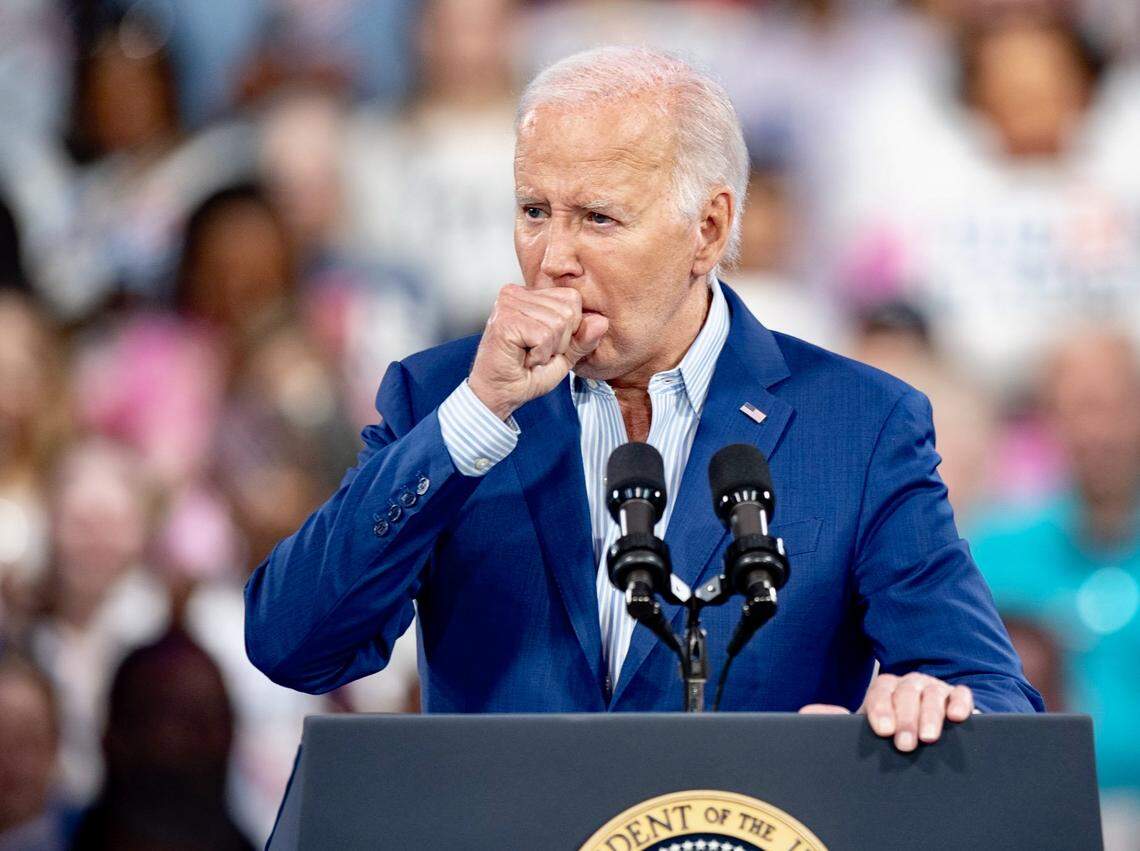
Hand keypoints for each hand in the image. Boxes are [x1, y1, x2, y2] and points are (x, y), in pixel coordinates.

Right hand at [468, 284, 608, 419]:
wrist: (500, 395)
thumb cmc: (526, 375)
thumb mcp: (564, 356)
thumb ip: (583, 339)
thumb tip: (602, 321)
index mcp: (530, 295)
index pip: (572, 298)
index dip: (569, 330)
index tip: (546, 345)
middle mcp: (516, 293)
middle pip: (568, 311)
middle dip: (559, 342)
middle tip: (535, 353)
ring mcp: (508, 304)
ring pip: (558, 323)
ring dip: (548, 350)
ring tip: (528, 356)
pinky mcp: (505, 320)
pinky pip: (544, 335)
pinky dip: (539, 355)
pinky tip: (523, 359)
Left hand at [799, 672, 974, 751]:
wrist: (920, 731)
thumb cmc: (889, 731)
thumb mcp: (863, 727)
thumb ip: (835, 720)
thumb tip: (805, 713)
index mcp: (884, 689)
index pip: (880, 692)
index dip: (881, 709)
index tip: (882, 730)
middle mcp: (909, 685)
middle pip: (906, 692)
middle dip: (905, 718)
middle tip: (905, 743)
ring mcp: (934, 689)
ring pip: (932, 694)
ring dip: (931, 714)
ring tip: (929, 737)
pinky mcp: (957, 698)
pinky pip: (961, 694)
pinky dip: (960, 702)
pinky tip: (959, 716)